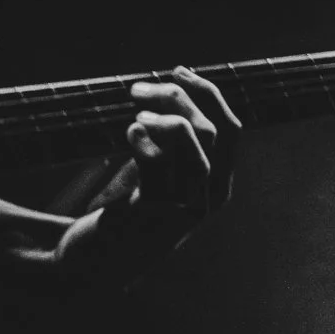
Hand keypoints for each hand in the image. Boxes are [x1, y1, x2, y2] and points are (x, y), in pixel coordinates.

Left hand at [122, 70, 240, 224]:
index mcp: (219, 185)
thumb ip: (177, 146)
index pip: (231, 128)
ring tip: (136, 110)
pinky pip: (157, 162)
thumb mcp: (164, 178)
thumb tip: (172, 88)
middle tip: (138, 89)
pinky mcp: (154, 212)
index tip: (178, 70)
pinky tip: (130, 131)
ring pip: (192, 143)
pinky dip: (143, 137)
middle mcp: (209, 195)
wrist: (103, 263)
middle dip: (178, 97)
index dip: (208, 94)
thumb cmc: (133, 212)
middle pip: (210, 129)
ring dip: (164, 114)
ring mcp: (185, 205)